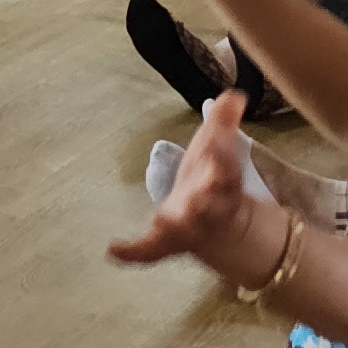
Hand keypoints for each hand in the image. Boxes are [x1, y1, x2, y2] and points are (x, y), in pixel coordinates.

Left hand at [102, 91, 284, 280]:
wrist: (223, 225)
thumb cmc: (214, 177)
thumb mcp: (217, 146)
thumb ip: (223, 120)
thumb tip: (234, 94)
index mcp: (222, 181)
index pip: (226, 168)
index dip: (222, 155)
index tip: (215, 141)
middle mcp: (208, 207)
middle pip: (210, 204)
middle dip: (205, 199)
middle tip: (198, 195)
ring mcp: (188, 228)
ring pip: (185, 231)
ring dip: (173, 227)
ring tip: (160, 224)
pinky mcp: (167, 243)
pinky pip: (152, 252)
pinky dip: (134, 253)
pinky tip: (113, 250)